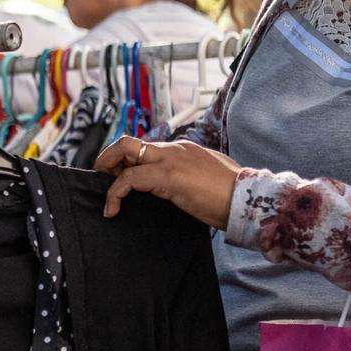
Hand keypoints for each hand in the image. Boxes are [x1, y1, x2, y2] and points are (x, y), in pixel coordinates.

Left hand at [94, 136, 243, 226]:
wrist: (248, 200)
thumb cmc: (232, 196)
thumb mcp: (207, 180)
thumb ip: (189, 178)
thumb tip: (177, 188)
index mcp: (184, 149)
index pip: (146, 147)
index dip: (127, 161)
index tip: (118, 177)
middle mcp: (174, 148)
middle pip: (129, 142)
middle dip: (109, 157)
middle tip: (102, 177)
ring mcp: (170, 159)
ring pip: (125, 152)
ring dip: (107, 169)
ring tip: (104, 194)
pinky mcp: (167, 176)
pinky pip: (129, 179)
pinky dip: (115, 193)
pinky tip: (113, 209)